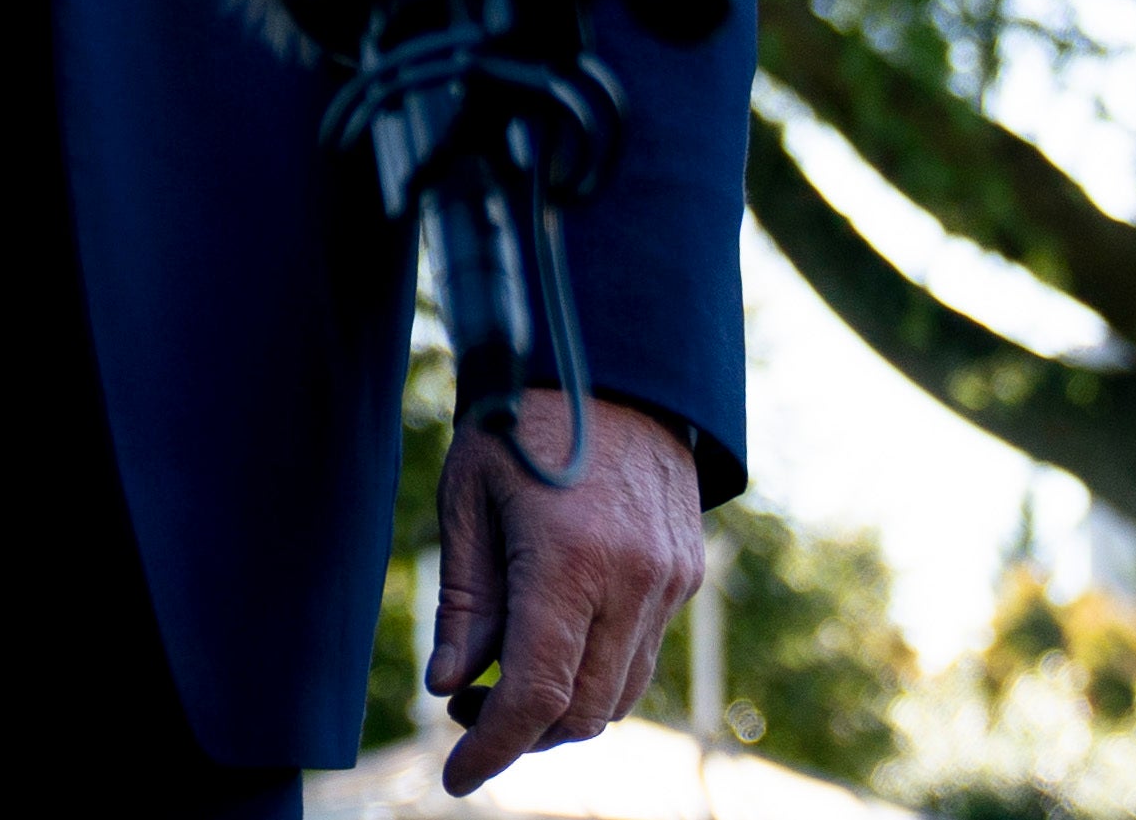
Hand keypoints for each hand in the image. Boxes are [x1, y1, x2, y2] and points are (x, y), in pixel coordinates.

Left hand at [426, 390, 704, 795]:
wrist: (615, 360)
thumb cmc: (523, 420)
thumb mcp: (468, 498)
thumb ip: (463, 601)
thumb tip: (449, 687)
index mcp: (570, 559)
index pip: (536, 696)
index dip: (493, 748)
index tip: (456, 776)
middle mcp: (633, 579)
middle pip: (581, 712)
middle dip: (522, 732)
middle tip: (468, 705)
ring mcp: (669, 579)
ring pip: (617, 693)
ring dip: (562, 707)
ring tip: (505, 673)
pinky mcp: (686, 572)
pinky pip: (642, 653)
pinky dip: (596, 669)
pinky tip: (555, 634)